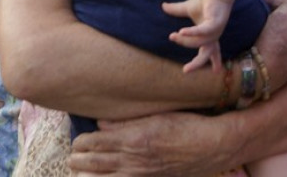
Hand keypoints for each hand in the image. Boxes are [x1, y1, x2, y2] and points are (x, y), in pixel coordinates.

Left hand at [70, 111, 241, 175]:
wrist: (210, 147)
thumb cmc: (186, 126)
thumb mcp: (156, 116)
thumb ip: (126, 121)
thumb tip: (101, 124)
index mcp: (131, 138)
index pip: (91, 142)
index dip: (80, 142)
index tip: (80, 138)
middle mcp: (130, 159)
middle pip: (88, 163)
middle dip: (77, 159)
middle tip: (75, 154)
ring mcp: (136, 175)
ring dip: (85, 173)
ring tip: (82, 168)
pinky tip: (103, 176)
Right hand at [162, 0, 231, 72]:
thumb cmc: (204, 0)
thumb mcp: (188, 9)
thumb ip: (176, 10)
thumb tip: (163, 6)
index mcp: (210, 34)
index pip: (212, 50)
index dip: (214, 60)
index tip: (217, 71)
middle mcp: (214, 34)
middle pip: (207, 54)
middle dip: (197, 63)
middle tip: (185, 70)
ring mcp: (216, 30)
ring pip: (198, 42)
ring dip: (184, 41)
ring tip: (172, 36)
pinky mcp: (216, 23)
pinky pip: (203, 31)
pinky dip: (192, 33)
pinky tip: (182, 32)